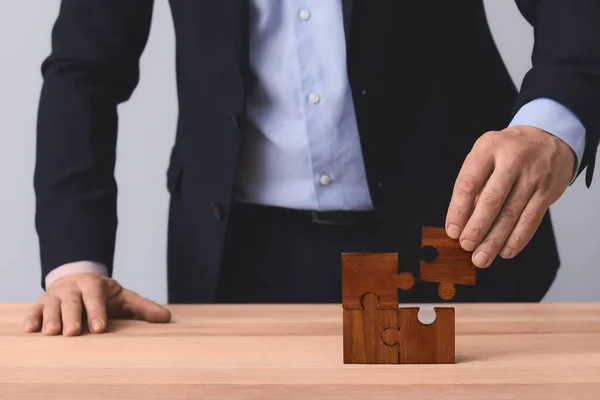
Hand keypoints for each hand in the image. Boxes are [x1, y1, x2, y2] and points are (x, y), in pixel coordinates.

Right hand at [23, 273, 171, 335]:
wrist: (77, 280)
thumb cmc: (104, 295)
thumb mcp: (124, 297)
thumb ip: (143, 307)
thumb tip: (167, 318)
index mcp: (94, 285)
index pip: (95, 297)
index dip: (97, 312)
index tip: (99, 328)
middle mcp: (73, 288)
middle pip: (72, 302)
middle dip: (72, 317)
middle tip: (72, 333)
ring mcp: (55, 295)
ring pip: (52, 307)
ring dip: (51, 319)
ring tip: (52, 333)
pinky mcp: (41, 304)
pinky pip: (35, 311)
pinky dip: (32, 319)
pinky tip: (31, 330)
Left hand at [445, 125, 575, 267]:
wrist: (547, 139)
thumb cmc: (506, 153)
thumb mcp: (485, 156)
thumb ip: (473, 185)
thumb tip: (460, 224)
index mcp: (488, 148)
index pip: (469, 182)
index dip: (458, 210)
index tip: (452, 231)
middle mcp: (512, 160)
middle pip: (492, 200)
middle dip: (477, 227)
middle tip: (466, 246)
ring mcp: (533, 175)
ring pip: (512, 213)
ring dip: (494, 240)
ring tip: (481, 258)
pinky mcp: (548, 190)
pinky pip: (531, 219)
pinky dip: (517, 238)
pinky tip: (505, 251)